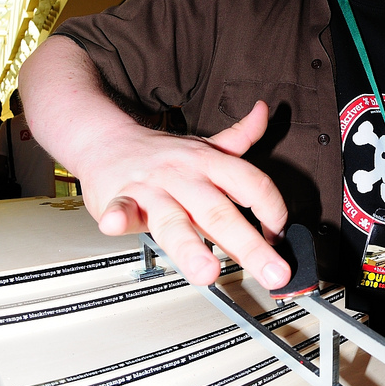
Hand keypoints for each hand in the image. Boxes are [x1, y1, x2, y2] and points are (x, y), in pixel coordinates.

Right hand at [85, 101, 290, 289]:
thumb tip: (264, 113)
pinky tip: (118, 226)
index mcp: (209, 163)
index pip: (252, 184)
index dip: (273, 210)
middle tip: (272, 272)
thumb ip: (239, 136)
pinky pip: (120, 208)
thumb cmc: (159, 154)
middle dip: (250, 246)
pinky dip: (118, 217)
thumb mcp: (204, 144)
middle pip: (220, 212)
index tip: (280, 237)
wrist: (104, 141)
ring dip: (191, 247)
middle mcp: (184, 177)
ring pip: (173, 221)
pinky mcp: (119, 199)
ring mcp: (152, 189)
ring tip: (207, 271)